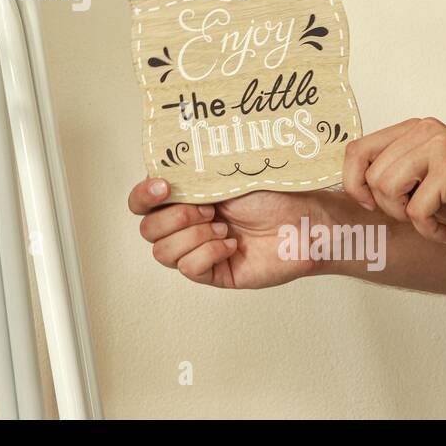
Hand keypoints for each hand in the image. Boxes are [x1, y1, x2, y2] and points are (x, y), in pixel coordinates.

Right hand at [128, 178, 324, 287]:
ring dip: (194, 236)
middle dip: (176, 217)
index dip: (143, 196)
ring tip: (223, 227)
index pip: (140, 203)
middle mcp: (186, 224)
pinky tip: (232, 244)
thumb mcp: (225, 174)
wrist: (304, 221)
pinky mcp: (213, 273)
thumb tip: (161, 171)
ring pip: (163, 252)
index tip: (164, 187)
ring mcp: (198, 250)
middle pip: (147, 230)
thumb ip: (189, 175)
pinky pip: (189, 268)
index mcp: (184, 197)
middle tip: (210, 210)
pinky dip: (209, 253)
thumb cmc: (273, 193)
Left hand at [341, 117, 445, 241]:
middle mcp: (424, 131)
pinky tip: (444, 232)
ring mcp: (438, 147)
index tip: (366, 201)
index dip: (352, 181)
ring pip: (387, 189)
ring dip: (404, 216)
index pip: (357, 149)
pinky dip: (428, 230)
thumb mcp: (424, 175)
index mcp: (413, 129)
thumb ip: (392, 172)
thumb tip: (352, 188)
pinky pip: (415, 210)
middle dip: (385, 206)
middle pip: (371, 175)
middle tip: (410, 215)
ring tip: (427, 220)